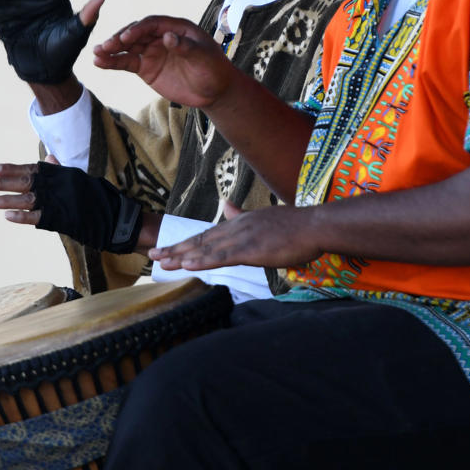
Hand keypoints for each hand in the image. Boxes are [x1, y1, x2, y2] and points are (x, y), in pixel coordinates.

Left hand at [0, 160, 143, 252]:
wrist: (115, 215)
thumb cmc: (96, 195)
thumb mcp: (78, 178)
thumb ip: (61, 169)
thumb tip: (50, 158)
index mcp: (58, 174)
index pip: (28, 169)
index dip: (9, 169)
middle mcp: (55, 185)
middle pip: (22, 182)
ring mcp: (57, 202)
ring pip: (25, 199)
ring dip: (4, 200)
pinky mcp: (60, 219)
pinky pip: (37, 218)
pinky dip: (22, 216)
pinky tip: (7, 216)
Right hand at [92, 15, 234, 108]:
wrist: (213, 91)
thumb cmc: (213, 69)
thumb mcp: (204, 57)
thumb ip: (186, 47)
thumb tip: (168, 37)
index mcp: (175, 27)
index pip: (152, 24)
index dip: (138, 30)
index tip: (126, 38)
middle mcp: (160, 36)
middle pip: (136, 34)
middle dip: (120, 39)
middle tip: (105, 46)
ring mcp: (151, 52)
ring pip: (127, 48)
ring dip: (111, 50)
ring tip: (96, 54)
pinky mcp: (146, 68)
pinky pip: (127, 63)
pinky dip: (113, 63)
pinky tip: (99, 63)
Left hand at [149, 202, 321, 269]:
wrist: (316, 225)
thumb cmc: (296, 226)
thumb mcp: (264, 218)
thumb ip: (242, 214)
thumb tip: (226, 205)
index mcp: (239, 223)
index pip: (207, 235)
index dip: (187, 243)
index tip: (169, 249)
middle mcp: (236, 228)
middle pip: (200, 240)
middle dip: (176, 249)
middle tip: (153, 256)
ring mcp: (242, 238)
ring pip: (206, 249)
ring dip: (182, 256)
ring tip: (162, 262)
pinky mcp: (251, 249)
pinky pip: (222, 256)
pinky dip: (203, 260)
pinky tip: (188, 264)